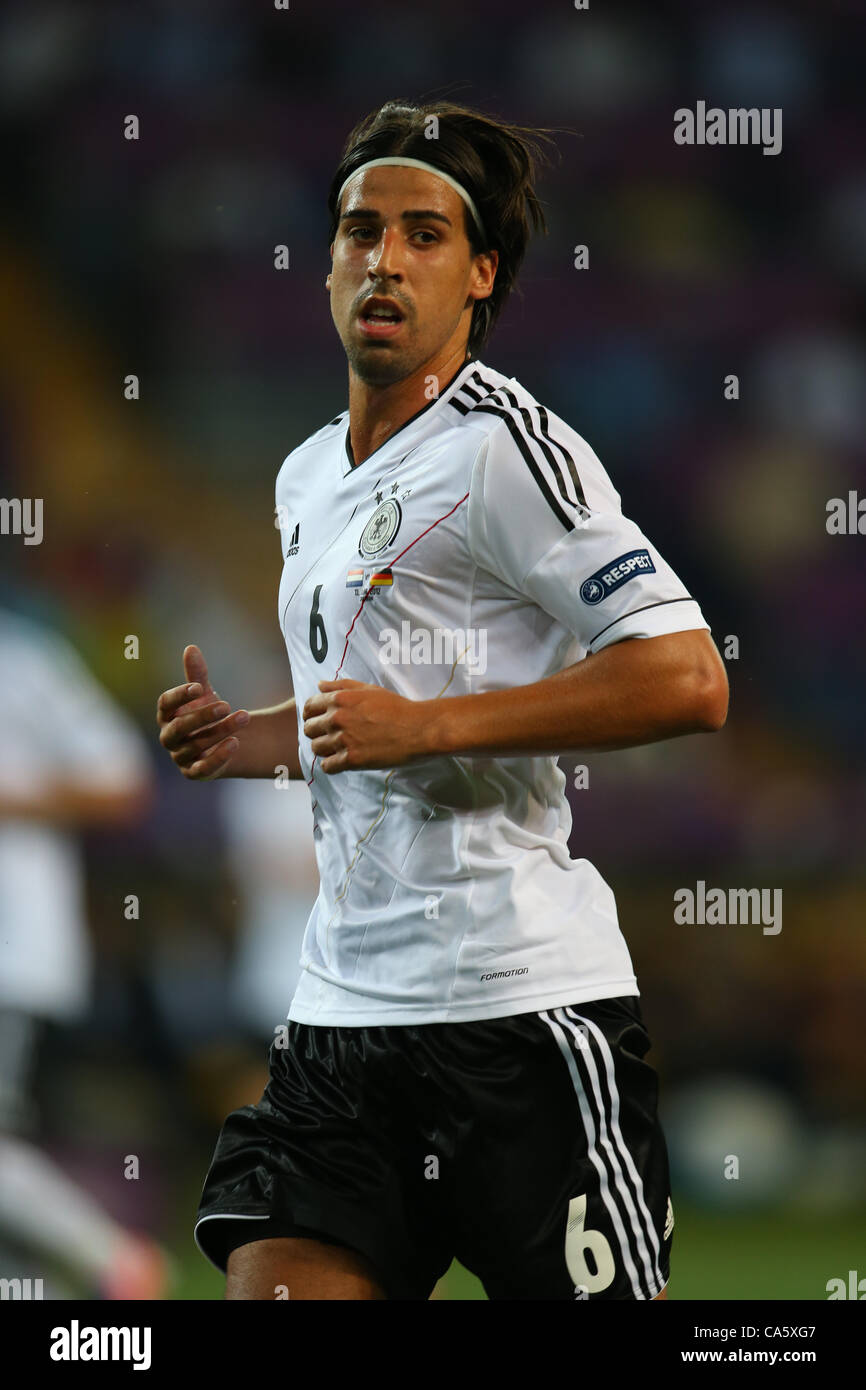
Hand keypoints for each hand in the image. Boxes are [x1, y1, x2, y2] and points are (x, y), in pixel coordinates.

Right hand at [157, 645, 249, 780]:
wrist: (222, 742)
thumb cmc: (207, 714)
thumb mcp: (205, 694)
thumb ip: (197, 674)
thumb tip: (191, 648)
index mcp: (166, 715)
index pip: (165, 704)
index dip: (179, 695)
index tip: (199, 687)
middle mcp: (169, 736)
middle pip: (180, 727)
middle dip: (203, 716)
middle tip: (226, 705)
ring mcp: (180, 756)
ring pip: (196, 745)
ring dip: (220, 731)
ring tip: (244, 716)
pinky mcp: (195, 772)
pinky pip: (203, 768)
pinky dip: (219, 757)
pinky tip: (236, 743)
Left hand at [302, 679, 430, 773]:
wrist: (418, 729)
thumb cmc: (397, 707)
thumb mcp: (369, 689)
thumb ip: (341, 686)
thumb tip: (319, 685)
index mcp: (340, 699)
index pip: (309, 706)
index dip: (312, 713)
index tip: (319, 719)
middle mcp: (337, 718)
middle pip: (309, 729)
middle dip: (318, 732)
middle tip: (331, 735)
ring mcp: (343, 739)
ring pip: (316, 748)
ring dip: (325, 749)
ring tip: (338, 748)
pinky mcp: (351, 759)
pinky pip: (327, 766)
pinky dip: (332, 765)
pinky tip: (342, 761)